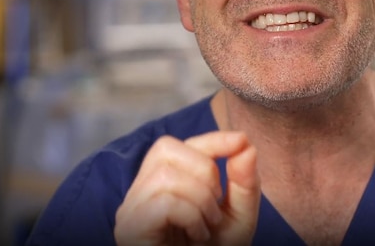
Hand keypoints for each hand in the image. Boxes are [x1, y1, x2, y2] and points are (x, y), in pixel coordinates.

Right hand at [114, 131, 259, 244]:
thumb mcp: (238, 217)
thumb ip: (244, 181)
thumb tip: (244, 143)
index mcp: (160, 186)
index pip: (176, 144)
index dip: (211, 138)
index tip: (241, 141)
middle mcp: (139, 195)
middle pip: (165, 148)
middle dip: (205, 171)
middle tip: (214, 208)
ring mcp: (130, 212)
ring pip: (166, 175)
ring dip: (201, 200)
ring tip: (206, 228)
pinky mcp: (130, 231)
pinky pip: (163, 202)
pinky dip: (191, 215)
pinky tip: (196, 236)